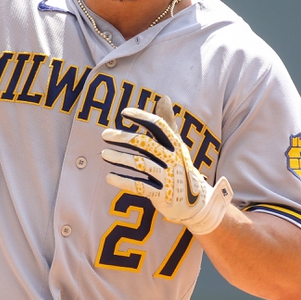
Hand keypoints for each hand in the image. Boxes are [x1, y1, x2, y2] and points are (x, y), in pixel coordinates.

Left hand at [101, 96, 232, 235]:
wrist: (196, 202)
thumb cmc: (180, 167)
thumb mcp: (177, 145)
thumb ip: (167, 123)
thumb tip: (164, 97)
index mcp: (176, 144)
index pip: (159, 126)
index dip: (142, 118)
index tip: (124, 113)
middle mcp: (173, 159)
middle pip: (146, 144)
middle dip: (124, 138)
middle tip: (104, 135)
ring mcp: (168, 177)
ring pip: (141, 165)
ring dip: (121, 158)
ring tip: (104, 154)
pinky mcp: (162, 195)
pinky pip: (140, 187)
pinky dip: (124, 182)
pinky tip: (109, 177)